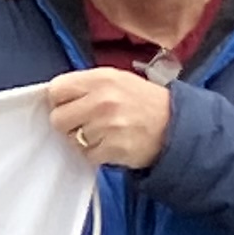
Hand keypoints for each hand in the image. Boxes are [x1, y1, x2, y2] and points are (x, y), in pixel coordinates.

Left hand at [45, 67, 172, 169]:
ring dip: (84, 140)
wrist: (177, 125)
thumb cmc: (144, 102)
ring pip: (71, 139)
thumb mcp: (118, 80)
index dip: (60, 100)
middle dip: (68, 124)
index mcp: (100, 78)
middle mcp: (102, 99)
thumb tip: (56, 95)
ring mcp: (107, 125)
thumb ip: (87, 84)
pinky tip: (112, 144)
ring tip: (104, 133)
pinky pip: (88, 155)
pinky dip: (97, 154)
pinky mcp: (112, 148)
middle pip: (58, 118)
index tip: (69, 105)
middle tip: (86, 123)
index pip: (56, 89)